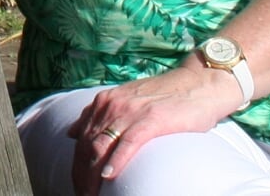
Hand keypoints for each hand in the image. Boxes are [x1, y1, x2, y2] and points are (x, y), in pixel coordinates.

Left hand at [66, 65, 241, 195]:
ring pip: (102, 146)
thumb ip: (100, 115)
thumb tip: (71, 132)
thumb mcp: (125, 100)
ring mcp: (130, 112)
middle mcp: (111, 105)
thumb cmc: (164, 98)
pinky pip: (128, 143)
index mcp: (103, 102)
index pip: (81, 139)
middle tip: (83, 194)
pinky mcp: (151, 119)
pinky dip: (116, 161)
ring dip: (92, 174)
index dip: (76, 166)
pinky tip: (108, 175)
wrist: (198, 84)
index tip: (77, 185)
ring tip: (92, 194)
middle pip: (87, 146)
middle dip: (81, 175)